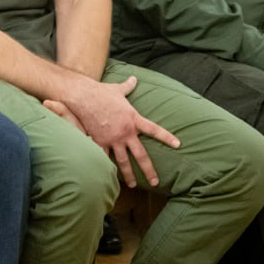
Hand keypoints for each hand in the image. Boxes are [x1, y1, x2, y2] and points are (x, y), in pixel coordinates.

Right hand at [62, 76, 179, 188]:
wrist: (84, 96)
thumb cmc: (102, 92)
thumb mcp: (118, 89)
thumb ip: (128, 86)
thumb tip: (134, 78)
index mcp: (134, 119)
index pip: (155, 130)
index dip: (167, 137)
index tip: (178, 145)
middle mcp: (126, 132)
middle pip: (141, 155)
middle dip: (149, 170)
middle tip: (155, 182)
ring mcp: (113, 139)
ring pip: (123, 162)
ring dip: (129, 175)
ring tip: (134, 185)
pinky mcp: (99, 142)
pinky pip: (105, 158)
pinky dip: (107, 168)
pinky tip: (110, 177)